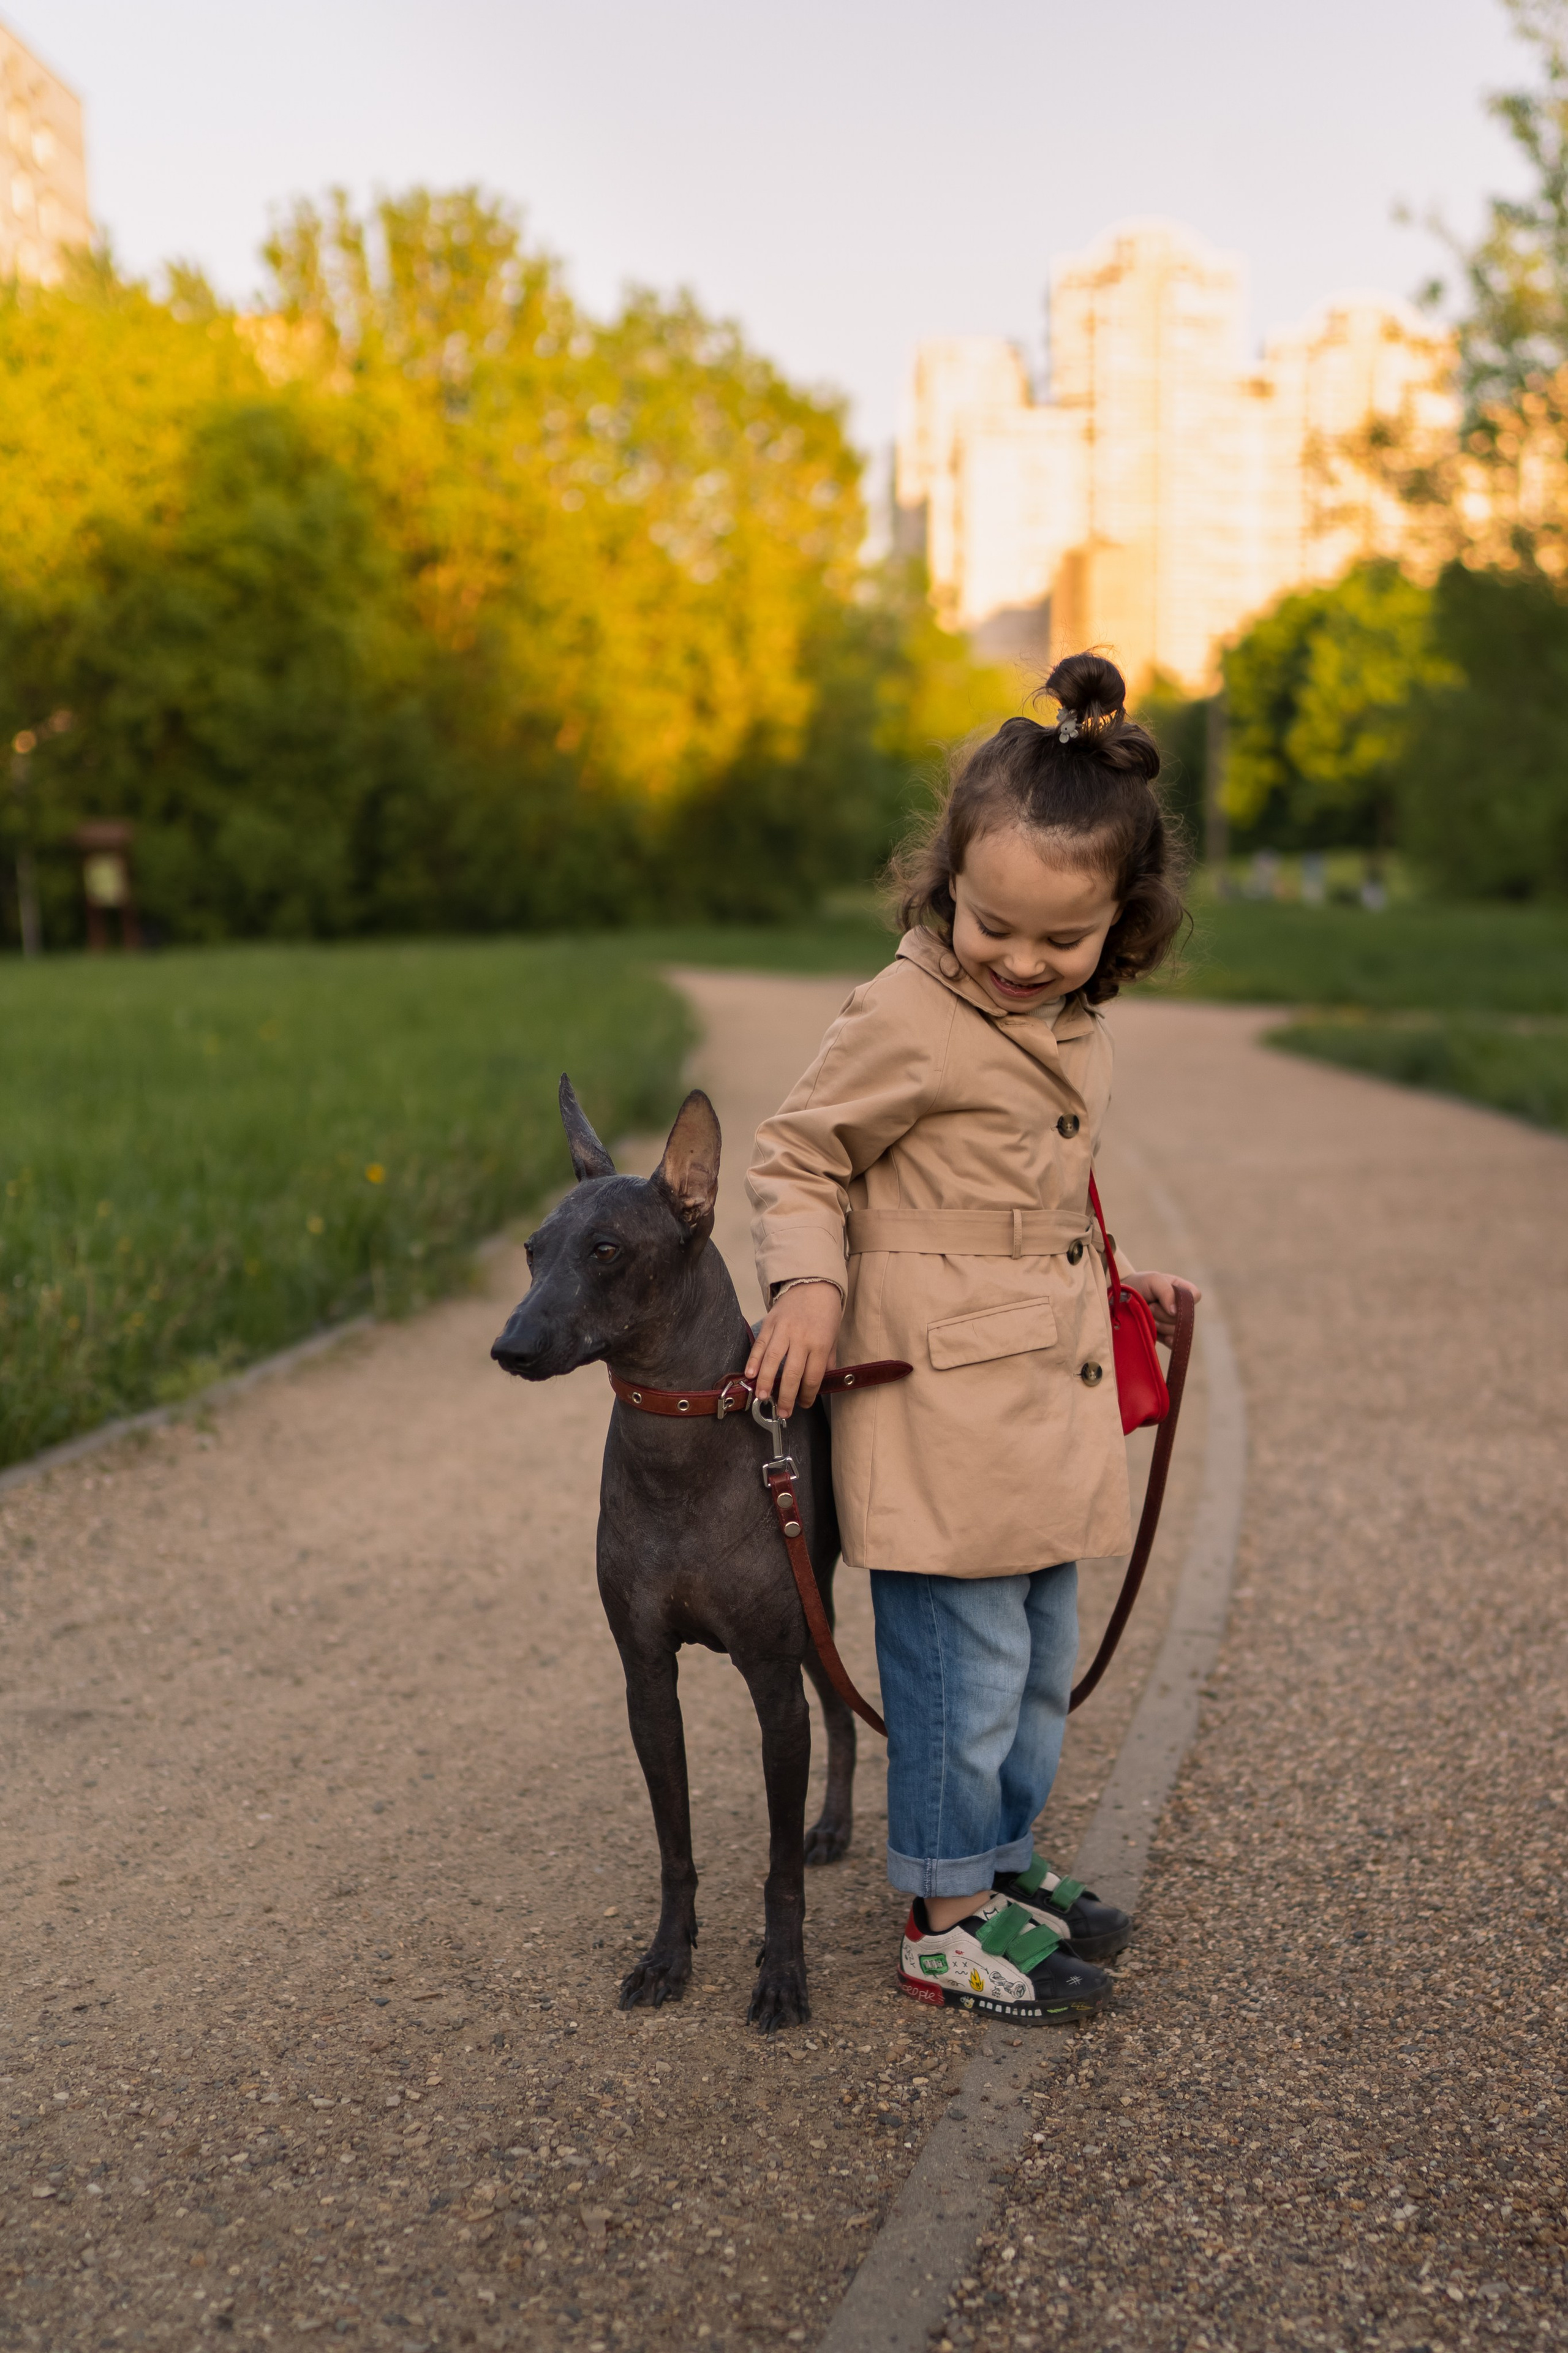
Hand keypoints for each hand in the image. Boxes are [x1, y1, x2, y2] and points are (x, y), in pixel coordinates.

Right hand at [745, 1283, 844, 1416]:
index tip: (804, 1404)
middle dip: (786, 1396)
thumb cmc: (825, 1311)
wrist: (813, 1282)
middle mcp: (802, 1338)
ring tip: (762, 1397)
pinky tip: (750, 1374)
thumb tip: (823, 1381)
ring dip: (765, 1381)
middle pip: (792, 1373)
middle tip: (782, 1412)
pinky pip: (761, 1344)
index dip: (808, 1395)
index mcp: (820, 1343)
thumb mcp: (834, 1336)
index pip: (813, 1377)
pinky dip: (754, 1360)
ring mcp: (784, 1330)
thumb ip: (828, 1359)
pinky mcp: (771, 1322)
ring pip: (773, 1360)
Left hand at [1123, 1267, 1200, 1345]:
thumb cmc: (1137, 1285)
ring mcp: (1172, 1323)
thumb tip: (1174, 1312)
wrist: (1118, 1299)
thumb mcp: (1152, 1280)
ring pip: (1175, 1330)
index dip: (1182, 1299)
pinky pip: (1173, 1342)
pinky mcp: (1164, 1336)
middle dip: (1163, 1313)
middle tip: (1150, 1306)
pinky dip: (1168, 1340)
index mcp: (1181, 1290)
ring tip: (1148, 1316)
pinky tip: (1163, 1338)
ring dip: (1159, 1324)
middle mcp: (1180, 1307)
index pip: (1195, 1295)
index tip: (1163, 1297)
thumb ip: (1166, 1291)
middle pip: (1183, 1316)